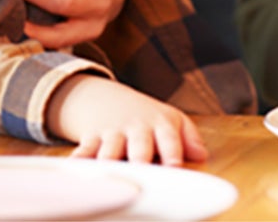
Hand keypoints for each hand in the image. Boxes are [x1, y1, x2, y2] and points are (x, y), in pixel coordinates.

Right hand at [48, 74, 207, 164]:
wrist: (109, 100)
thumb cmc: (147, 118)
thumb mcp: (171, 120)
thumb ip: (188, 138)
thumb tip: (202, 155)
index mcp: (161, 124)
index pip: (170, 139)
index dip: (172, 153)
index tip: (174, 169)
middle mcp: (137, 129)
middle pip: (139, 147)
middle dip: (140, 161)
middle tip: (141, 177)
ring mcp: (113, 133)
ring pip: (110, 151)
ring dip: (109, 163)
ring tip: (109, 178)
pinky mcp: (91, 139)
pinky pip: (83, 152)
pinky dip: (78, 161)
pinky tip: (75, 171)